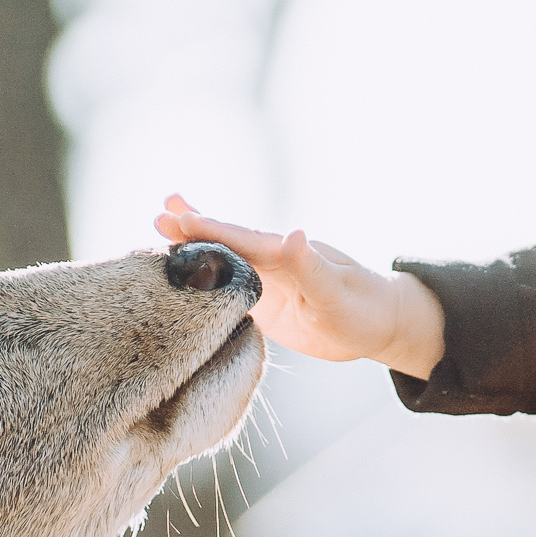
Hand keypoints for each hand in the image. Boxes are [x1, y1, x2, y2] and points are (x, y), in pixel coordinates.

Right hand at [154, 195, 445, 377]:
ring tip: (161, 222)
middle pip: (227, 241)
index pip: (243, 239)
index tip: (180, 218)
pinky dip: (204, 269)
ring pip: (223, 257)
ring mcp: (267, 278)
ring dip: (193, 242)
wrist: (377, 324)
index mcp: (288, 255)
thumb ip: (312, 268)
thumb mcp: (337, 293)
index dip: (212, 229)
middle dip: (194, 227)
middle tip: (158, 213)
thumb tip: (294, 234)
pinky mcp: (264, 299)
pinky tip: (183, 266)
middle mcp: (273, 260)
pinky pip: (228, 281)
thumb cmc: (362, 309)